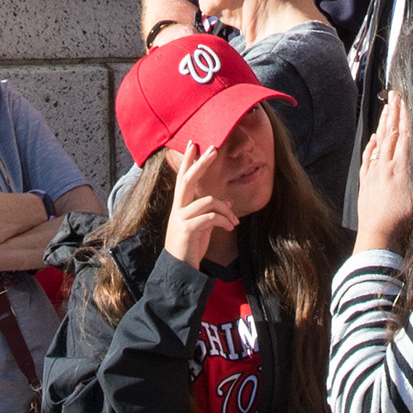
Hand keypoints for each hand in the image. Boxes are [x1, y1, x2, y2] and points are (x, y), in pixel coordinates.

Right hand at [161, 141, 232, 269]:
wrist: (180, 268)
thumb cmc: (191, 246)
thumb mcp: (204, 227)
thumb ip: (212, 212)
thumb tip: (228, 201)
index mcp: (181, 205)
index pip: (183, 178)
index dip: (188, 161)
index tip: (193, 144)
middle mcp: (178, 208)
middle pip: (188, 180)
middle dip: (200, 164)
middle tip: (212, 149)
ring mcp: (181, 218)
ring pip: (208, 201)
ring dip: (226, 209)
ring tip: (234, 221)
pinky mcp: (187, 229)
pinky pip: (210, 218)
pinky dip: (224, 220)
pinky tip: (231, 228)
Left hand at [351, 97, 412, 252]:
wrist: (379, 236)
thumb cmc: (404, 222)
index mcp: (401, 168)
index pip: (405, 136)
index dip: (406, 117)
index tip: (406, 101)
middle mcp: (386, 166)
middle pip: (391, 134)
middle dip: (393, 113)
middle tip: (394, 95)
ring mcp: (374, 173)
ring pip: (379, 143)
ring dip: (383, 124)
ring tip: (386, 108)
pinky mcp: (365, 182)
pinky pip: (368, 158)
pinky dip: (371, 145)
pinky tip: (374, 137)